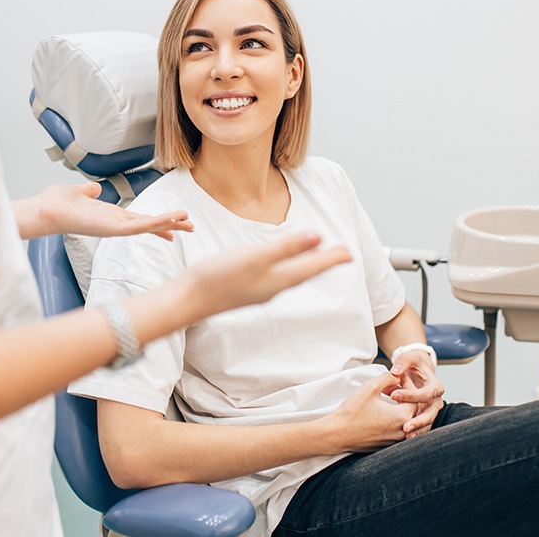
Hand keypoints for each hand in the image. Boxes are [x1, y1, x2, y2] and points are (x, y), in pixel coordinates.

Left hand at [16, 182, 193, 239]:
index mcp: (112, 216)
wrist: (45, 210)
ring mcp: (116, 228)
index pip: (141, 219)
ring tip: (188, 222)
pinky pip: (139, 227)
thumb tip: (94, 188)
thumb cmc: (57, 203)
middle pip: (150, 224)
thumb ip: (89, 191)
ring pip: (149, 226)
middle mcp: (116, 224)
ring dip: (169, 223)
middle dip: (171, 225)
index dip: (159, 221)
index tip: (175, 224)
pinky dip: (156, 224)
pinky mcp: (113, 229)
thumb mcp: (79, 192)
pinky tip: (170, 221)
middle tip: (192, 227)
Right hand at [187, 233, 351, 316]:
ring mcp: (258, 290)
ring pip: (292, 276)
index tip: (350, 253)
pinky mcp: (245, 288)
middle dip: (324, 262)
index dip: (332, 258)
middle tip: (341, 255)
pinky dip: (288, 268)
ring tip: (316, 257)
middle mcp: (272, 288)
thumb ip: (286, 247)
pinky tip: (280, 265)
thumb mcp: (255, 257)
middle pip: (306, 273)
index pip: (313, 267)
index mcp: (279, 279)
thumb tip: (318, 237)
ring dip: (307, 265)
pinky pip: (277, 277)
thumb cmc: (217, 278)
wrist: (187, 300)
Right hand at [327, 372, 417, 452]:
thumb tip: (396, 377)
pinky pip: (397, 429)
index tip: (398, 377)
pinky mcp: (387, 445)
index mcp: (402, 416)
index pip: (415, 397)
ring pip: (406, 420)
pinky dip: (394, 418)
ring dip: (400, 407)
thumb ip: (387, 378)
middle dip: (404, 395)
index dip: (407, 384)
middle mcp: (403, 431)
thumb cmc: (353, 411)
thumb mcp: (370, 387)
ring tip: (387, 397)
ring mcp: (395, 440)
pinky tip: (382, 410)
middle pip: (412, 409)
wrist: (339, 433)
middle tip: (392, 386)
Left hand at [389, 350, 444, 437]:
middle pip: (431, 413)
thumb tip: (395, 372)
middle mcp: (436, 400)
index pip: (425, 393)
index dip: (410, 395)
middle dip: (418, 421)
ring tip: (406, 436)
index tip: (393, 395)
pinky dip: (416, 432)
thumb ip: (403, 362)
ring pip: (428, 423)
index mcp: (435, 386)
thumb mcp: (409, 358)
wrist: (417, 370)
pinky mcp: (425, 416)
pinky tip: (406, 439)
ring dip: (418, 430)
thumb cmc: (413, 364)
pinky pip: (423, 427)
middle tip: (405, 427)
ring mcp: (431, 410)